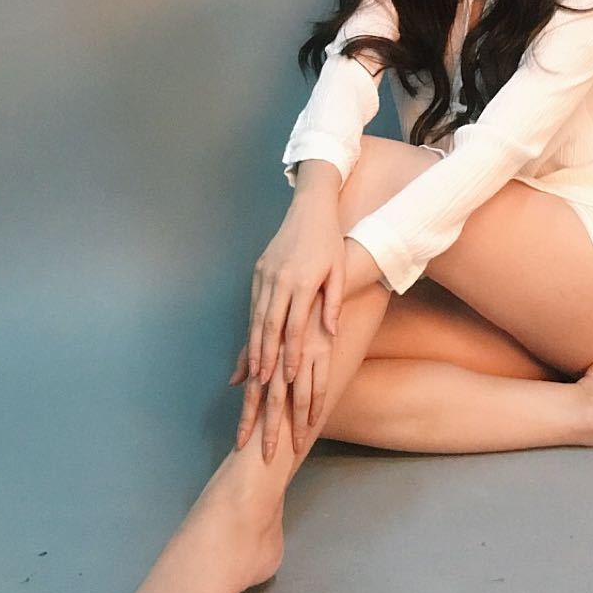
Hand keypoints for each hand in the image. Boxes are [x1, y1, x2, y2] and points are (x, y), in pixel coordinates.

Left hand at [229, 288, 334, 459]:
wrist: (313, 281)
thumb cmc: (286, 309)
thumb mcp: (263, 333)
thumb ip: (249, 357)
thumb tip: (234, 382)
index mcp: (265, 355)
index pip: (252, 393)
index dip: (247, 418)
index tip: (241, 442)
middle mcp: (281, 357)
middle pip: (272, 400)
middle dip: (269, 429)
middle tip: (266, 457)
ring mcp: (303, 355)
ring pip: (298, 397)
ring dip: (296, 424)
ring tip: (295, 448)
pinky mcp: (324, 351)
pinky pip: (321, 384)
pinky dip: (317, 404)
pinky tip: (314, 422)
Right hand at [246, 205, 345, 387]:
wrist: (310, 210)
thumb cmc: (330, 243)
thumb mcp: (339, 271)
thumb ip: (333, 303)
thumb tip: (331, 334)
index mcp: (302, 281)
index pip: (294, 325)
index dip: (290, 353)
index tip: (289, 376)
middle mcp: (280, 279)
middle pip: (269, 325)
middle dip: (265, 356)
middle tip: (263, 382)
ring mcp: (266, 274)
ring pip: (257, 317)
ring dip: (255, 345)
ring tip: (254, 371)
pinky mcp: (258, 271)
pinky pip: (254, 304)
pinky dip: (252, 326)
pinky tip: (252, 343)